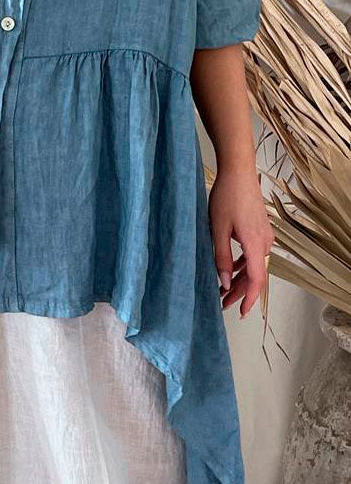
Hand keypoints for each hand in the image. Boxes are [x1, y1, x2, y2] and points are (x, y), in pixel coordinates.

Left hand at [207, 167, 273, 318]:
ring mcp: (265, 235)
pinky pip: (254, 253)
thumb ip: (220, 257)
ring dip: (239, 278)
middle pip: (255, 275)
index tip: (240, 311)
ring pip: (254, 264)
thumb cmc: (226, 198)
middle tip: (223, 304)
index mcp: (255, 244)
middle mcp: (265, 242)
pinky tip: (229, 267)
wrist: (238, 172)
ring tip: (223, 289)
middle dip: (239, 291)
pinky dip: (242, 264)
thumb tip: (223, 282)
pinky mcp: (260, 229)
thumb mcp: (217, 229)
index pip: (256, 280)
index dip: (247, 298)